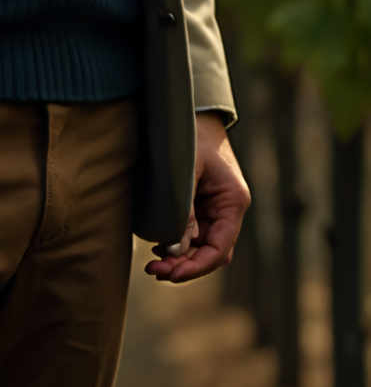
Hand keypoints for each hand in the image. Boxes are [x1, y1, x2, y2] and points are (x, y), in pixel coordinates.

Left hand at [144, 114, 250, 283]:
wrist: (192, 112)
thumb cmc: (191, 135)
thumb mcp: (186, 171)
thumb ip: (183, 210)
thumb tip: (176, 249)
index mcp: (232, 202)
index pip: (219, 249)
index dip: (196, 267)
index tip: (169, 273)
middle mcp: (227, 210)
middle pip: (210, 253)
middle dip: (184, 266)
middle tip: (153, 270)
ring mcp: (214, 209)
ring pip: (200, 247)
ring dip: (179, 258)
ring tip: (153, 263)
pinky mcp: (200, 205)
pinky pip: (192, 233)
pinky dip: (177, 243)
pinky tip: (158, 245)